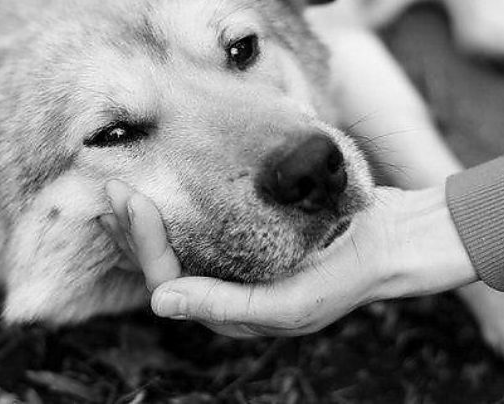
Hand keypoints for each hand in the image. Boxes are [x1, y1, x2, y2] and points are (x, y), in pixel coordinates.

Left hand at [102, 180, 476, 336]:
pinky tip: (158, 190)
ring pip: (171, 250)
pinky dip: (170, 213)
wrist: (393, 242)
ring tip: (120, 187)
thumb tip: (159, 304)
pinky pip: (192, 232)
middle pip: (160, 268)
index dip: (143, 244)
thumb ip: (225, 306)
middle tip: (110, 186)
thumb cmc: (348, 273)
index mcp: (230, 316)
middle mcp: (224, 296)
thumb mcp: (290, 300)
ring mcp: (233, 270)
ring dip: (143, 221)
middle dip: (130, 231)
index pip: (166, 282)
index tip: (129, 197)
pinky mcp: (244, 245)